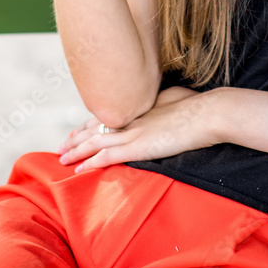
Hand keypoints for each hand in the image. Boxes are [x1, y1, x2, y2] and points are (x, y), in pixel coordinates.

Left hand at [56, 87, 212, 172]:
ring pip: (94, 142)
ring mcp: (132, 132)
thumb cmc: (197, 106)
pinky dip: (90, 162)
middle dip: (76, 137)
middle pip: (95, 127)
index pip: (107, 115)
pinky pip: (106, 157)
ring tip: (61, 158)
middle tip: (61, 145)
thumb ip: (161, 103)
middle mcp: (131, 117)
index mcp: (138, 106)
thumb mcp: (174, 98)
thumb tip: (161, 104)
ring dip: (75, 150)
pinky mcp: (137, 147)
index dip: (90, 123)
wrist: (206, 113)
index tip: (78, 129)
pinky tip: (78, 169)